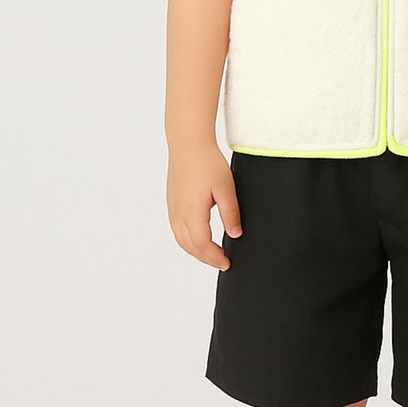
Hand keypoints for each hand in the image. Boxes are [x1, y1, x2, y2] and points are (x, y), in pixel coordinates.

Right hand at [166, 142, 241, 270]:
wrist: (188, 143)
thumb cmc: (208, 162)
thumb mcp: (225, 187)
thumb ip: (230, 212)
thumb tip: (236, 235)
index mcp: (193, 212)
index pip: (203, 245)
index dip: (215, 257)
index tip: (227, 263)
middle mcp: (179, 214)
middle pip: (190, 247)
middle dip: (206, 258)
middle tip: (222, 261)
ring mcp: (173, 208)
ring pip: (181, 240)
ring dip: (196, 250)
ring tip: (212, 253)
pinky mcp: (172, 202)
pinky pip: (177, 229)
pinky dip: (187, 240)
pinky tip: (198, 237)